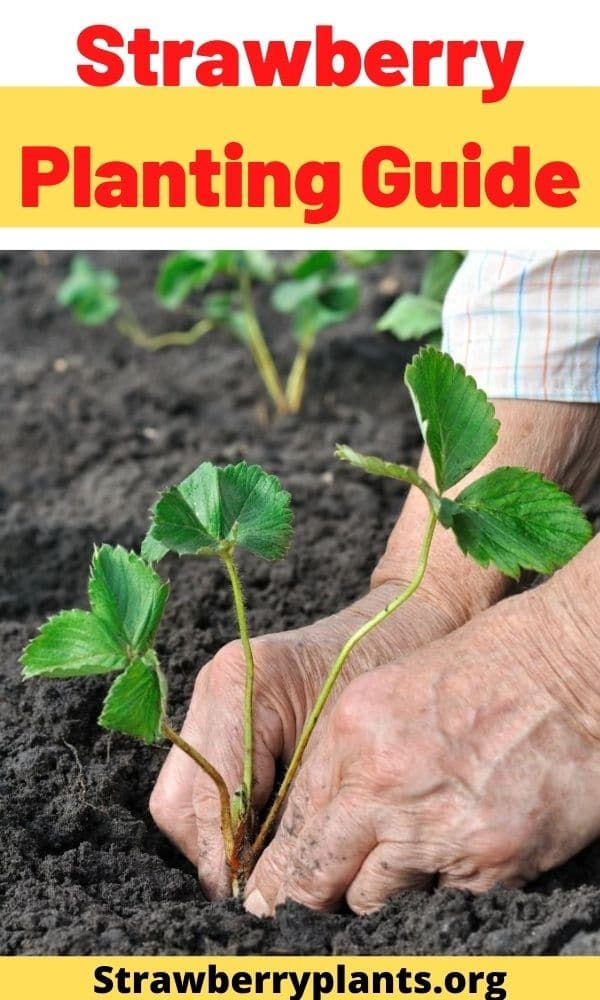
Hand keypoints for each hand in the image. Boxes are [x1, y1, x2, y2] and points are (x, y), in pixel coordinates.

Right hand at [149, 577, 472, 897]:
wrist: (401, 622)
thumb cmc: (386, 676)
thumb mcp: (345, 750)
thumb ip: (300, 811)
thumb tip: (271, 885)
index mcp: (241, 685)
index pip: (209, 795)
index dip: (228, 857)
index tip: (255, 899)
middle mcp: (214, 686)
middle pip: (178, 803)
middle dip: (215, 855)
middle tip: (259, 891)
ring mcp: (213, 695)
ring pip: (184, 797)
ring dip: (219, 840)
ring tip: (265, 869)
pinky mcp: (224, 709)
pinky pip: (204, 780)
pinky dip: (228, 815)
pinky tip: (267, 835)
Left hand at [246, 546, 599, 914]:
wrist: (566, 666)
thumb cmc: (483, 669)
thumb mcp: (392, 693)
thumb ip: (348, 757)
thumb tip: (317, 824)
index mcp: (351, 736)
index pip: (294, 829)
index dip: (279, 872)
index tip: (270, 896)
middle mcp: (383, 786)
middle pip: (319, 878)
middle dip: (312, 898)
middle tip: (306, 914)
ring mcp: (437, 829)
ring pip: (375, 900)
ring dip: (379, 892)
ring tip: (401, 863)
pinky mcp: (490, 861)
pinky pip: (441, 902)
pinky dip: (442, 887)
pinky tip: (456, 852)